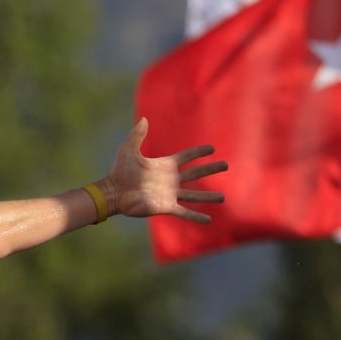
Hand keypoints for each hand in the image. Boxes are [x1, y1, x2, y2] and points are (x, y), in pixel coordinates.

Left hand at [105, 118, 225, 223]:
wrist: (114, 192)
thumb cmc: (119, 171)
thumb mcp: (129, 150)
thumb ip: (137, 135)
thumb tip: (144, 118)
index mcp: (165, 165)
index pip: (186, 157)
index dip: (199, 152)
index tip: (212, 148)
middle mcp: (170, 180)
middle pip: (196, 173)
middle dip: (211, 169)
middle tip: (226, 165)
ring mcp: (170, 194)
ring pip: (194, 195)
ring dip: (208, 196)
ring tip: (223, 197)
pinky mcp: (166, 207)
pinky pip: (185, 212)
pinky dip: (196, 217)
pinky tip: (209, 220)